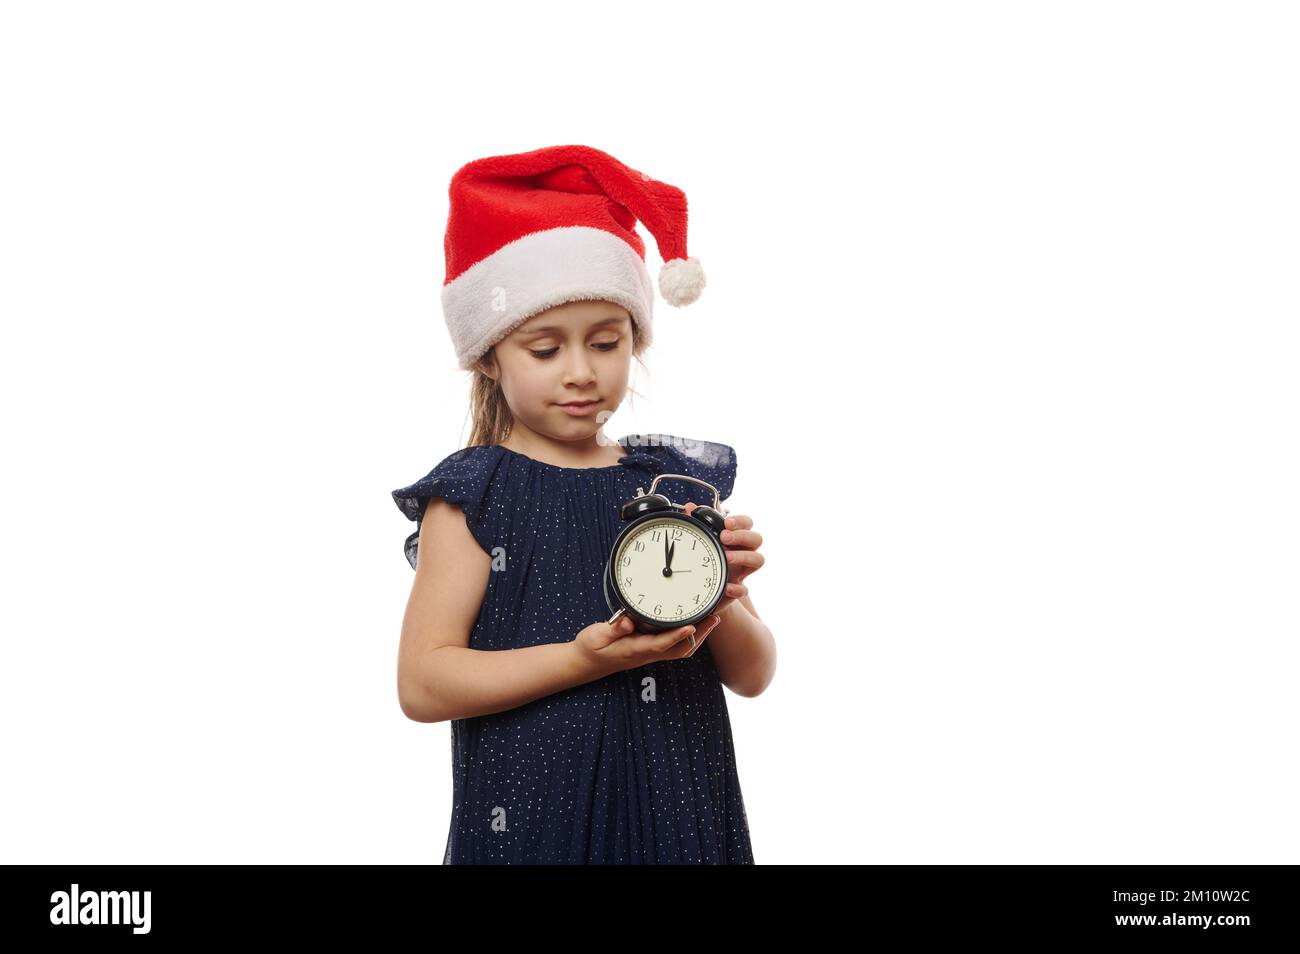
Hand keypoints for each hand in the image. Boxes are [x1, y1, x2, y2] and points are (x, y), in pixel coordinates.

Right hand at [572, 611, 722, 677]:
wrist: (588, 662)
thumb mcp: (596, 635)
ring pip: (680, 649)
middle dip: (698, 635)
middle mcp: (647, 654)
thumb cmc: (592, 647)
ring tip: (712, 618)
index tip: (691, 627)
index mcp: (635, 649)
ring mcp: (650, 653)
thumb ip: (613, 628)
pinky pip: (675, 645)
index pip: (660, 644)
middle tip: (714, 617)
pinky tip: (695, 623)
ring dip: (698, 636)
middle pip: (679, 649)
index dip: (676, 636)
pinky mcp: (650, 649)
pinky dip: (688, 636)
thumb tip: (627, 621)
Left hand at [683, 502, 764, 617]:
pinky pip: (744, 589)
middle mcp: (743, 552)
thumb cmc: (704, 560)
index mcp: (735, 538)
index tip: (727, 522)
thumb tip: (689, 506)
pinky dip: (737, 588)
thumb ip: (696, 524)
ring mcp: (742, 571)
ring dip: (744, 556)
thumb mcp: (698, 541)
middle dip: (742, 535)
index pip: (747, 524)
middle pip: (756, 538)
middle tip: (724, 537)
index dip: (740, 521)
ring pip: (758, 560)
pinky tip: (726, 586)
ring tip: (727, 557)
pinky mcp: (736, 590)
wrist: (700, 589)